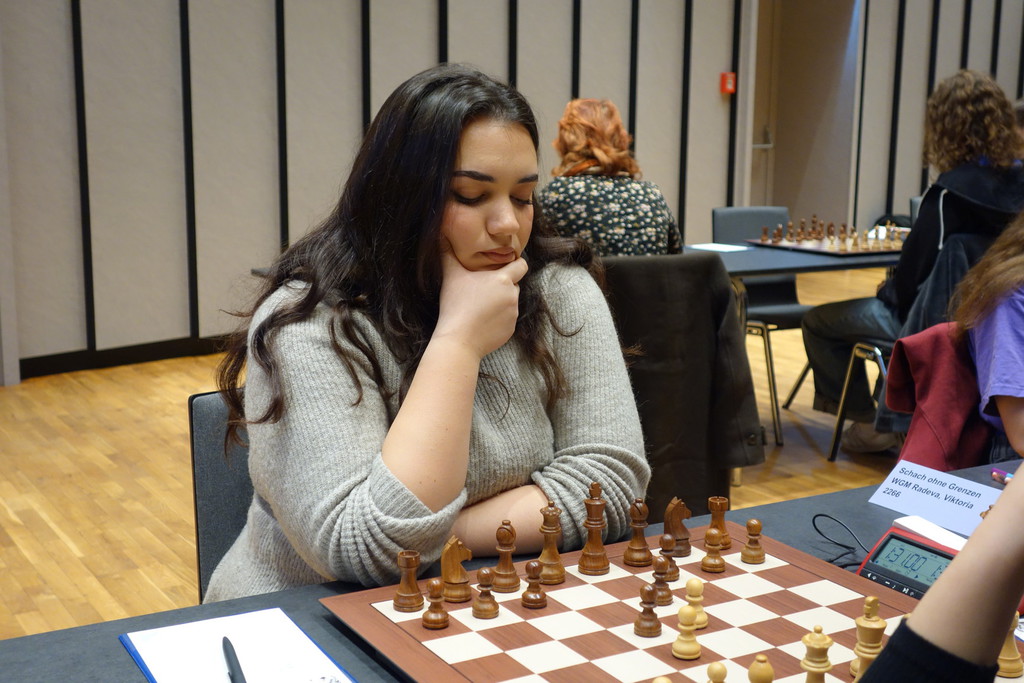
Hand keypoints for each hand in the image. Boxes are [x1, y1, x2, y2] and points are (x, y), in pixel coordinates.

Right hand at [435, 243, 527, 358]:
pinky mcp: (511, 330)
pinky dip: (498, 319)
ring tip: (479, 307)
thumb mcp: (451, 276)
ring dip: (499, 302)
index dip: (515, 263)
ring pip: (510, 302)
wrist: (459, 340)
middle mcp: (512, 295)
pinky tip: (482, 321)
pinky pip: (507, 319)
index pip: (521, 265)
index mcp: (503, 280)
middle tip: (482, 289)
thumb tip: (441, 235)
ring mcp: (513, 314)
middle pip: (513, 284)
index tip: (504, 265)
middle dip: (502, 285)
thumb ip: (448, 254)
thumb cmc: (455, 305)